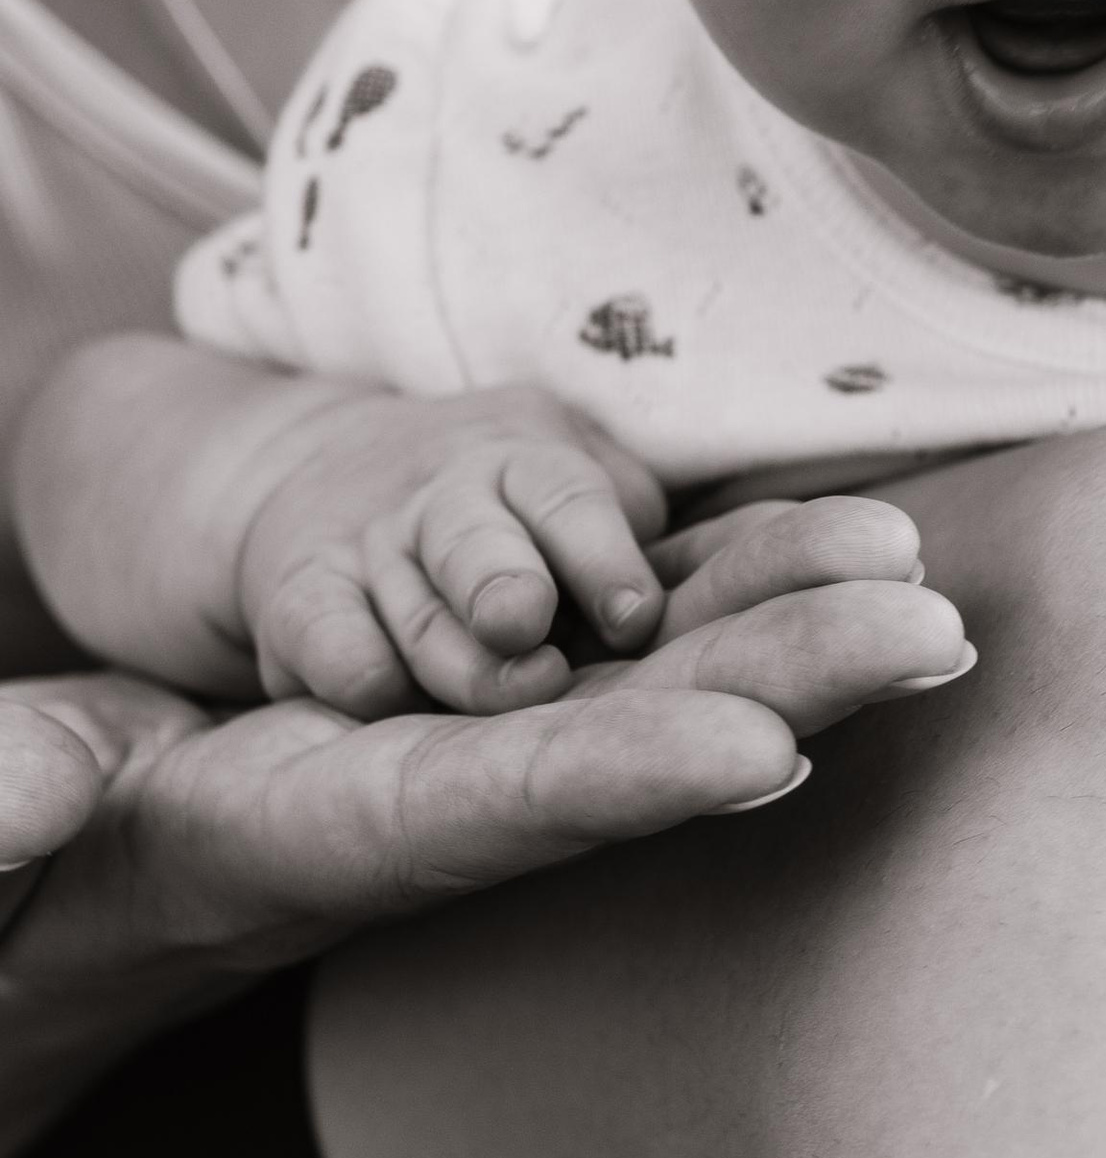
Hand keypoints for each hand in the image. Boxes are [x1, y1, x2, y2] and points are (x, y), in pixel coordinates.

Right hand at [0, 505, 971, 1030]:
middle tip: (931, 633)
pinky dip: (742, 593)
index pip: (496, 809)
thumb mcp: (7, 848)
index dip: (628, 779)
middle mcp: (452, 806)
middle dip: (786, 689)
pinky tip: (850, 558)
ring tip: (926, 579)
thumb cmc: (40, 868)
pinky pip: (643, 638)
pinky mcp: (507, 698)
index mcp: (335, 842)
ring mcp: (494, 749)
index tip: (758, 754)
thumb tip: (55, 783)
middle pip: (639, 742)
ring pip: (669, 680)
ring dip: (797, 631)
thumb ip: (11, 813)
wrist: (102, 875)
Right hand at [237, 383, 681, 713]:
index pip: (566, 497)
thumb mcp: (574, 489)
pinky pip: (324, 633)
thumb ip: (638, 525)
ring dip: (452, 651)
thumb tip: (751, 568)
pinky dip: (352, 662)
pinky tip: (381, 694)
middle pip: (474, 538)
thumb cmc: (512, 514)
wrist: (336, 479)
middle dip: (500, 579)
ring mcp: (369, 546)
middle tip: (525, 623)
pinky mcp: (301, 596)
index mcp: (528, 463)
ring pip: (409, 601)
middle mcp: (445, 498)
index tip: (632, 617)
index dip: (599, 555)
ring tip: (508, 691)